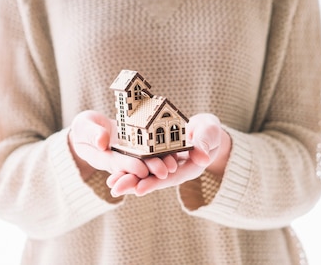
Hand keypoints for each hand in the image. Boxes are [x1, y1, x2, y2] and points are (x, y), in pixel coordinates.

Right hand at [68, 110, 177, 180]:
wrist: (91, 129)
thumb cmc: (83, 128)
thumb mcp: (83, 127)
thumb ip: (91, 133)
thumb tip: (102, 142)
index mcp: (103, 157)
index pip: (117, 164)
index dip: (128, 166)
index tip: (141, 169)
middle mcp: (119, 159)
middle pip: (135, 166)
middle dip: (150, 169)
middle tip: (165, 171)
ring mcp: (130, 154)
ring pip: (146, 160)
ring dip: (159, 163)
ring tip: (173, 164)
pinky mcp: (138, 147)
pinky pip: (151, 149)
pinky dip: (162, 150)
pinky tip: (175, 149)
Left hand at [106, 113, 230, 196]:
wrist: (205, 130)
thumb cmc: (210, 131)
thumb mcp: (210, 134)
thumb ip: (205, 144)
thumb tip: (202, 158)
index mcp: (189, 168)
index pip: (171, 178)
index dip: (155, 183)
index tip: (139, 189)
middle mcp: (175, 170)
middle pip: (154, 179)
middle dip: (134, 184)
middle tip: (115, 189)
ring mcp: (166, 165)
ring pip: (146, 173)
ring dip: (128, 178)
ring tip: (110, 184)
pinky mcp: (158, 158)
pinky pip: (143, 163)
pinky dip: (130, 166)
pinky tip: (115, 169)